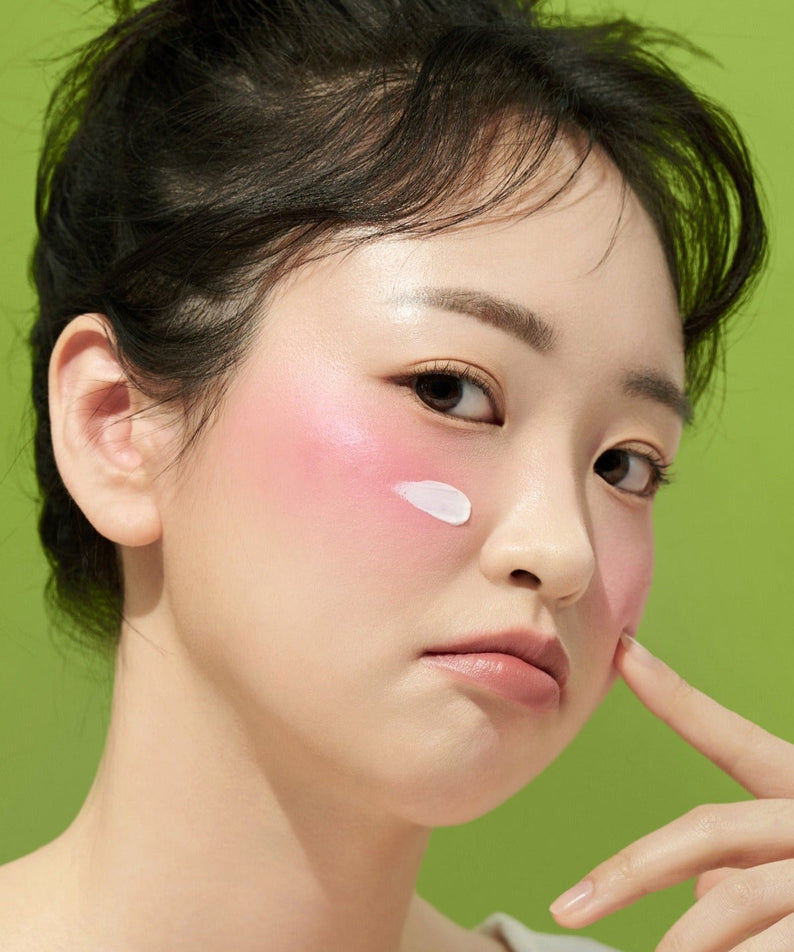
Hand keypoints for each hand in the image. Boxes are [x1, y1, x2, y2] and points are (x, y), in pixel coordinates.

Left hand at [549, 633, 793, 950]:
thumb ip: (749, 863)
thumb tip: (698, 896)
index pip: (729, 735)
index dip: (673, 695)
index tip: (624, 653)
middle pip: (711, 830)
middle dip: (631, 870)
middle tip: (567, 908)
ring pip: (742, 900)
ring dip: (692, 941)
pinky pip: (780, 941)